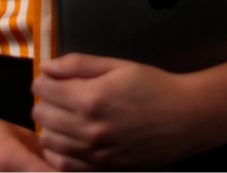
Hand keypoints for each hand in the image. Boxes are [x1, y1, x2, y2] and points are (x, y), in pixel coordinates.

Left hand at [31, 54, 205, 170]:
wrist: (185, 118)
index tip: (50, 78)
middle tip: (59, 94)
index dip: (44, 79)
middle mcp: (89, 129)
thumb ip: (78, 64)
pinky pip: (62, 163)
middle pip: (41, 114)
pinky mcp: (101, 169)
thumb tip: (47, 66)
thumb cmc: (154, 88)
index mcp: (91, 98)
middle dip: (45, 100)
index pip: (44, 88)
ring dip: (50, 125)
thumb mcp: (117, 65)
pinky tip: (70, 137)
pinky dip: (59, 150)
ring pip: (47, 140)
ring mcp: (94, 153)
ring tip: (65, 114)